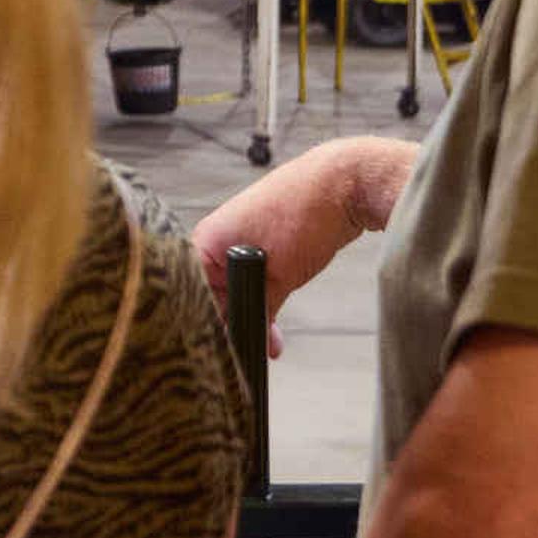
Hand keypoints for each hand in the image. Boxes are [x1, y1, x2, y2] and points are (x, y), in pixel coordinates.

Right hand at [195, 137, 415, 355]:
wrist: (344, 185)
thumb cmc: (303, 215)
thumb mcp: (278, 278)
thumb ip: (259, 312)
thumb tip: (252, 344)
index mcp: (206, 242)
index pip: (193, 295)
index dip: (210, 326)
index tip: (226, 351)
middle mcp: (217, 241)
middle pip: (214, 296)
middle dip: (235, 324)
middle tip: (250, 352)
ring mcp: (241, 242)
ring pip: (238, 291)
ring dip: (253, 315)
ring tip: (269, 342)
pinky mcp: (265, 244)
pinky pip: (256, 281)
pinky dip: (266, 301)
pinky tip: (274, 328)